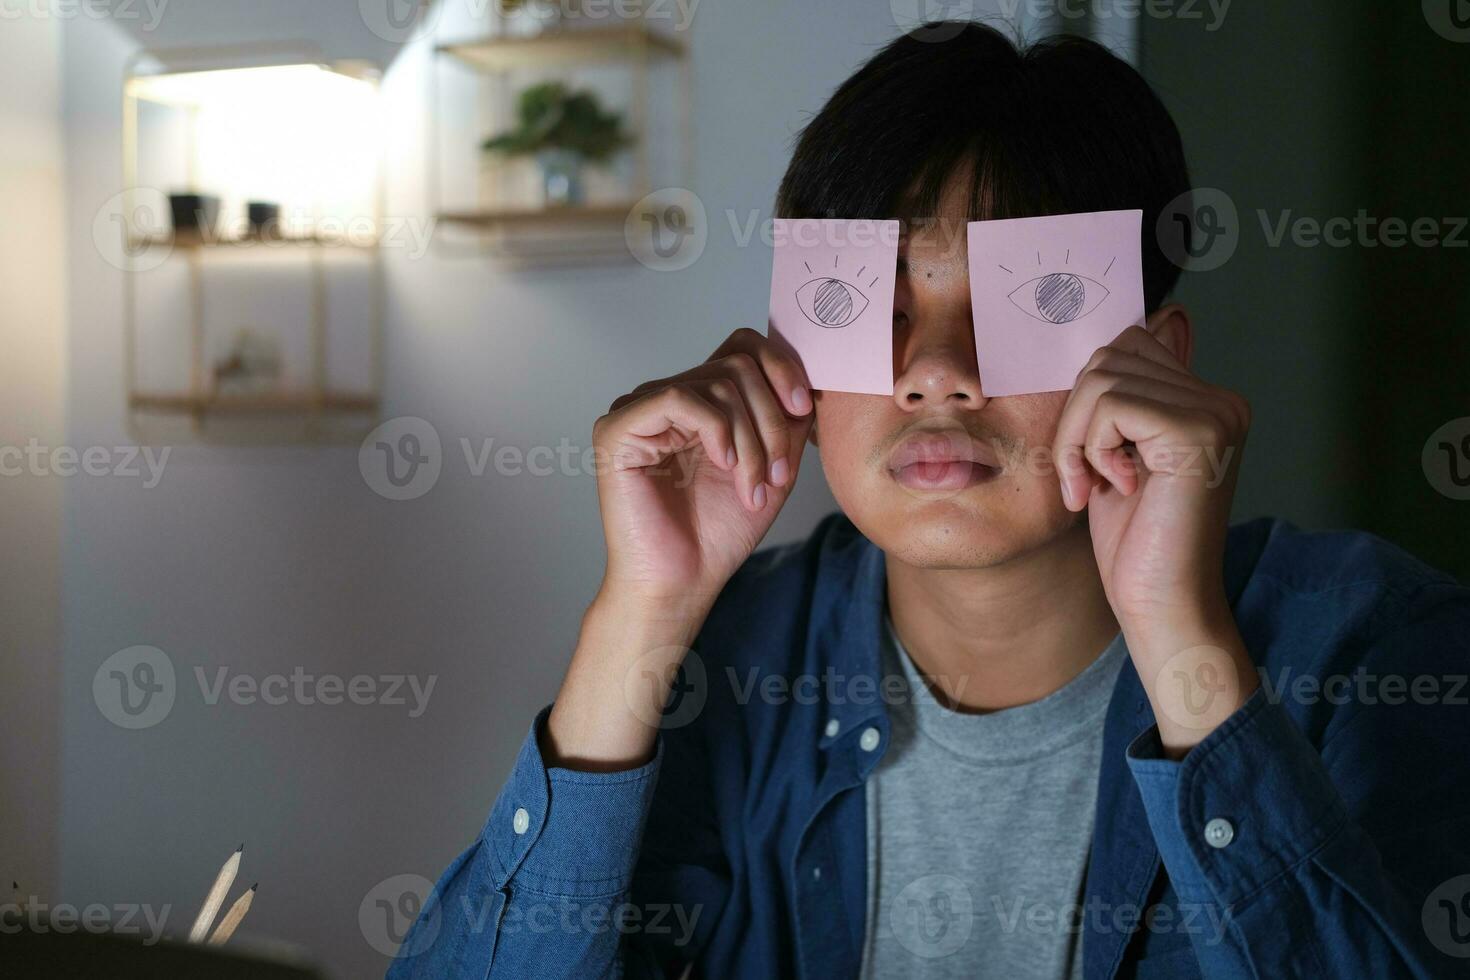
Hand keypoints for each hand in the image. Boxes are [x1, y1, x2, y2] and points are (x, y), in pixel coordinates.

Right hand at [594, 327, 813, 610]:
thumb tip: (811, 372)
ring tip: (753, 488)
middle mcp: (666, 397)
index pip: (742, 347)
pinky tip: (721, 464)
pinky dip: (715, 429)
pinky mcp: (617, 428)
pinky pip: (679, 397)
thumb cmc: (718, 534)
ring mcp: (638, 410)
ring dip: (750, 440)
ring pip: (716, 384)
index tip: (804, 409)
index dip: (780, 367)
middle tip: (777, 475)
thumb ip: (787, 416)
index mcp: (700, 402)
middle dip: (771, 420)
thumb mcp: (773, 464)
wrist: (681, 584)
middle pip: (737, 366)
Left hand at [1052, 323, 1256, 753]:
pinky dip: (1089, 447)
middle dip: (1076, 418)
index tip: (1089, 460)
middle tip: (1083, 477)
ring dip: (1077, 436)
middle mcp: (1220, 401)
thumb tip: (1096, 352)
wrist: (1162, 603)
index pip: (1125, 348)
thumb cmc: (1135, 541)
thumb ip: (1114, 404)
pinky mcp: (1197, 432)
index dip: (1087, 402)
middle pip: (1109, 357)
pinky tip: (1115, 488)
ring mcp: (1215, 413)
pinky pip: (1109, 404)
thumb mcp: (1115, 455)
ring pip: (1102, 378)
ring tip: (1095, 485)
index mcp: (1206, 402)